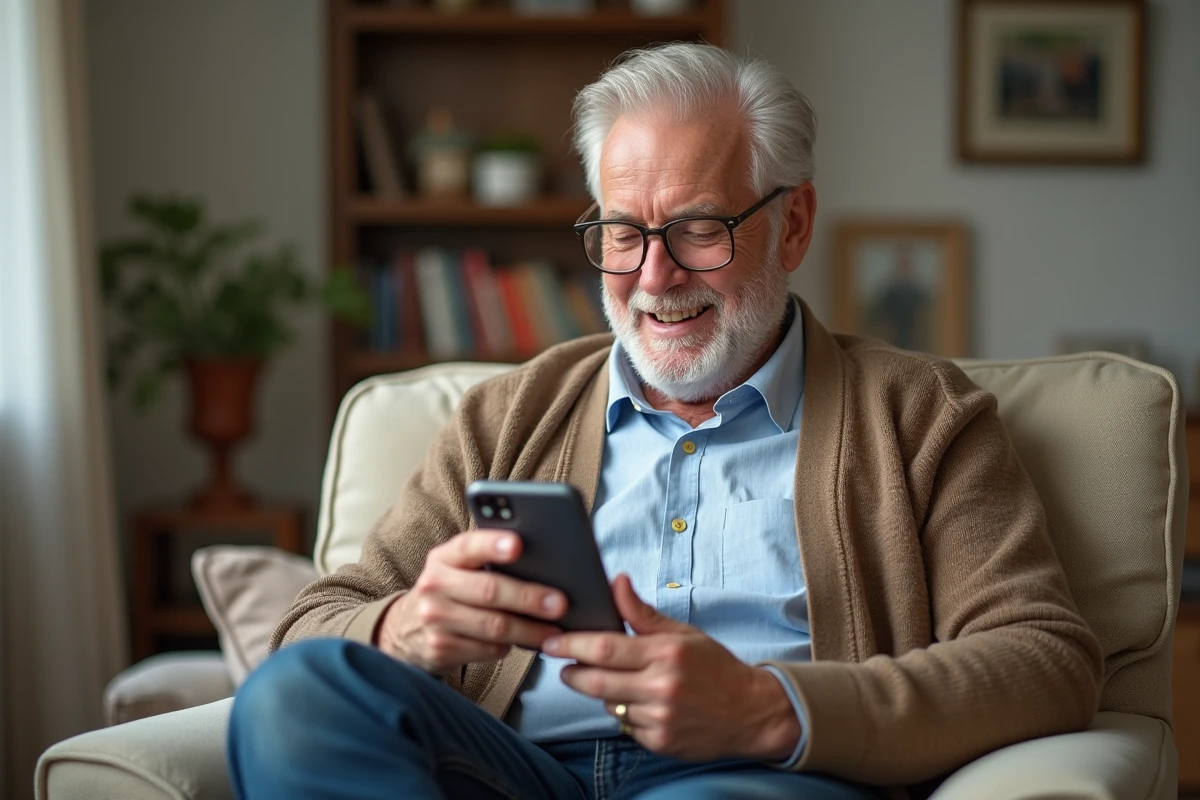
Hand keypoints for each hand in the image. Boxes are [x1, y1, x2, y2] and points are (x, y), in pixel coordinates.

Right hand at [376, 530, 565, 673]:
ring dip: (530, 630)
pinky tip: (525, 642)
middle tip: (560, 603)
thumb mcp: (456, 568)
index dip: (493, 544)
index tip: (519, 544)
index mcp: (443, 558)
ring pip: (494, 626)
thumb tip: (541, 562)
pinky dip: (511, 646)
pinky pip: (489, 649)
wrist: (405, 630)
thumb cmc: (449, 591)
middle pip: (489, 591)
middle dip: (529, 597)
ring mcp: (435, 620)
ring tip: (554, 630)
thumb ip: (486, 561)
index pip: (468, 546)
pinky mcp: (441, 650)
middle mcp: (434, 586)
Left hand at [546, 574, 800, 761]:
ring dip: (601, 693)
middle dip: (572, 673)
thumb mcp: (682, 633)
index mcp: (665, 652)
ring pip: (609, 704)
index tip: (552, 641)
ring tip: (610, 681)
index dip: (571, 645)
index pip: (604, 648)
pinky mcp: (660, 741)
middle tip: (563, 665)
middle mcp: (661, 686)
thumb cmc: (715, 667)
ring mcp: (660, 717)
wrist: (751, 711)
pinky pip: (626, 725)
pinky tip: (638, 702)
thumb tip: (616, 582)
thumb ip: (642, 613)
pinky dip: (624, 712)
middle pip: (596, 681)